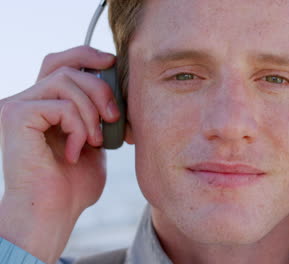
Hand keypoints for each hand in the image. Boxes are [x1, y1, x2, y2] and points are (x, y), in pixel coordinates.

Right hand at [0, 46, 118, 262]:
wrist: (54, 212)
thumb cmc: (74, 183)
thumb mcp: (94, 140)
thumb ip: (98, 113)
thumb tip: (119, 89)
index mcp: (43, 104)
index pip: (60, 63)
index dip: (86, 56)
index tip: (112, 64)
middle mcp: (25, 101)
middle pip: (66, 67)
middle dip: (100, 88)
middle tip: (113, 118)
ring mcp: (17, 107)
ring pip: (66, 81)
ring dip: (91, 112)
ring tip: (95, 140)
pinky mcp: (16, 117)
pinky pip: (61, 105)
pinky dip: (78, 127)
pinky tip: (76, 151)